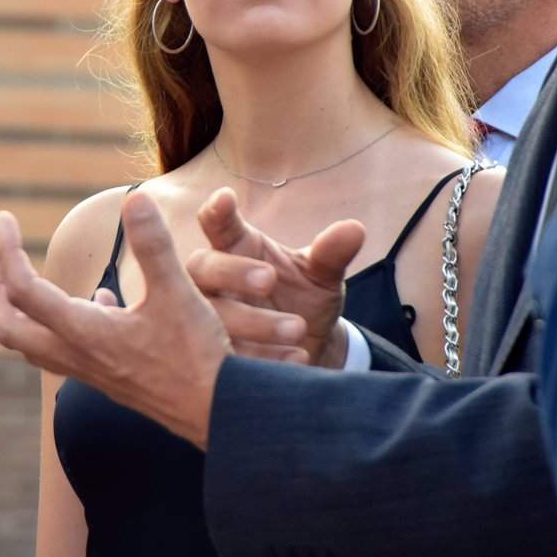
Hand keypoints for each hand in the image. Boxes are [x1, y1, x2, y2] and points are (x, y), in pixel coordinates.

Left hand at [0, 191, 305, 448]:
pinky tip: (98, 303)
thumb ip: (154, 246)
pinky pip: (64, 353)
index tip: (3, 218)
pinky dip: (61, 324)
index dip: (7, 249)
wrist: (218, 415)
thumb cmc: (198, 359)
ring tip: (25, 277)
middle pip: (8, 326)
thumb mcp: (179, 293)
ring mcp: (90, 372)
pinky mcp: (108, 379)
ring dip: (16, 310)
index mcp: (84, 332)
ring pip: (31, 345)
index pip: (23, 289)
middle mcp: (77, 356)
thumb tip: (135, 200)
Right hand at [185, 188, 365, 367]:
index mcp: (235, 247)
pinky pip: (227, 356)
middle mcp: (213, 282)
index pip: (217, 224)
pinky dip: (263, 357)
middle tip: (269, 279)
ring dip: (252, 322)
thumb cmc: (305, 300)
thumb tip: (354, 230)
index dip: (216, 211)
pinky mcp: (216, 359)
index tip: (224, 197)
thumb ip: (331, 253)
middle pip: (202, 267)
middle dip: (232, 271)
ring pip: (212, 316)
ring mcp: (209, 321)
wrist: (309, 351)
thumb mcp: (321, 276)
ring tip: (297, 330)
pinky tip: (295, 358)